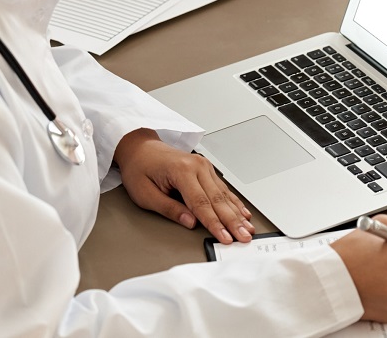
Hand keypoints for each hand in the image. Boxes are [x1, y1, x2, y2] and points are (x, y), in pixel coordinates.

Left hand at [113, 129, 254, 243]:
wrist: (139, 148)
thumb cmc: (139, 168)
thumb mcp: (145, 194)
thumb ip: (169, 209)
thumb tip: (190, 222)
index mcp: (181, 171)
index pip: (202, 204)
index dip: (215, 224)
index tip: (226, 238)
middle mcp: (196, 166)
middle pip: (218, 200)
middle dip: (232, 222)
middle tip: (244, 238)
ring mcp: (203, 166)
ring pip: (223, 195)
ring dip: (237, 214)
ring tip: (247, 229)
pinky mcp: (205, 169)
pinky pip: (222, 188)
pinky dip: (233, 202)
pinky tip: (243, 213)